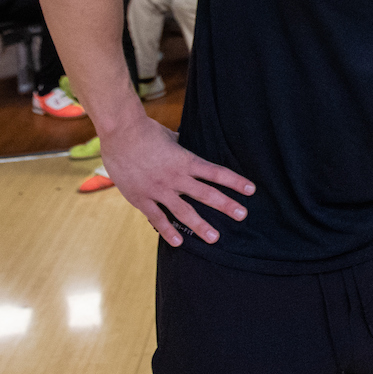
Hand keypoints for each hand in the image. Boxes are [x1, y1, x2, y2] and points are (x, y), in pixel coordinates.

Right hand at [102, 114, 254, 246]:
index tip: (251, 190)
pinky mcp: (141, 198)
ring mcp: (158, 189)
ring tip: (215, 238)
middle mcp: (176, 177)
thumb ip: (182, 148)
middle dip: (226, 205)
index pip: (216, 173)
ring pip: (183, 211)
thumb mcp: (171, 137)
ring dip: (200, 225)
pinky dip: (167, 230)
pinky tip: (179, 242)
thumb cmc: (147, 131)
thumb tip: (189, 143)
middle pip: (206, 194)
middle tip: (243, 215)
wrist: (120, 133)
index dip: (235, 181)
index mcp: (186, 161)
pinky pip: (157, 217)